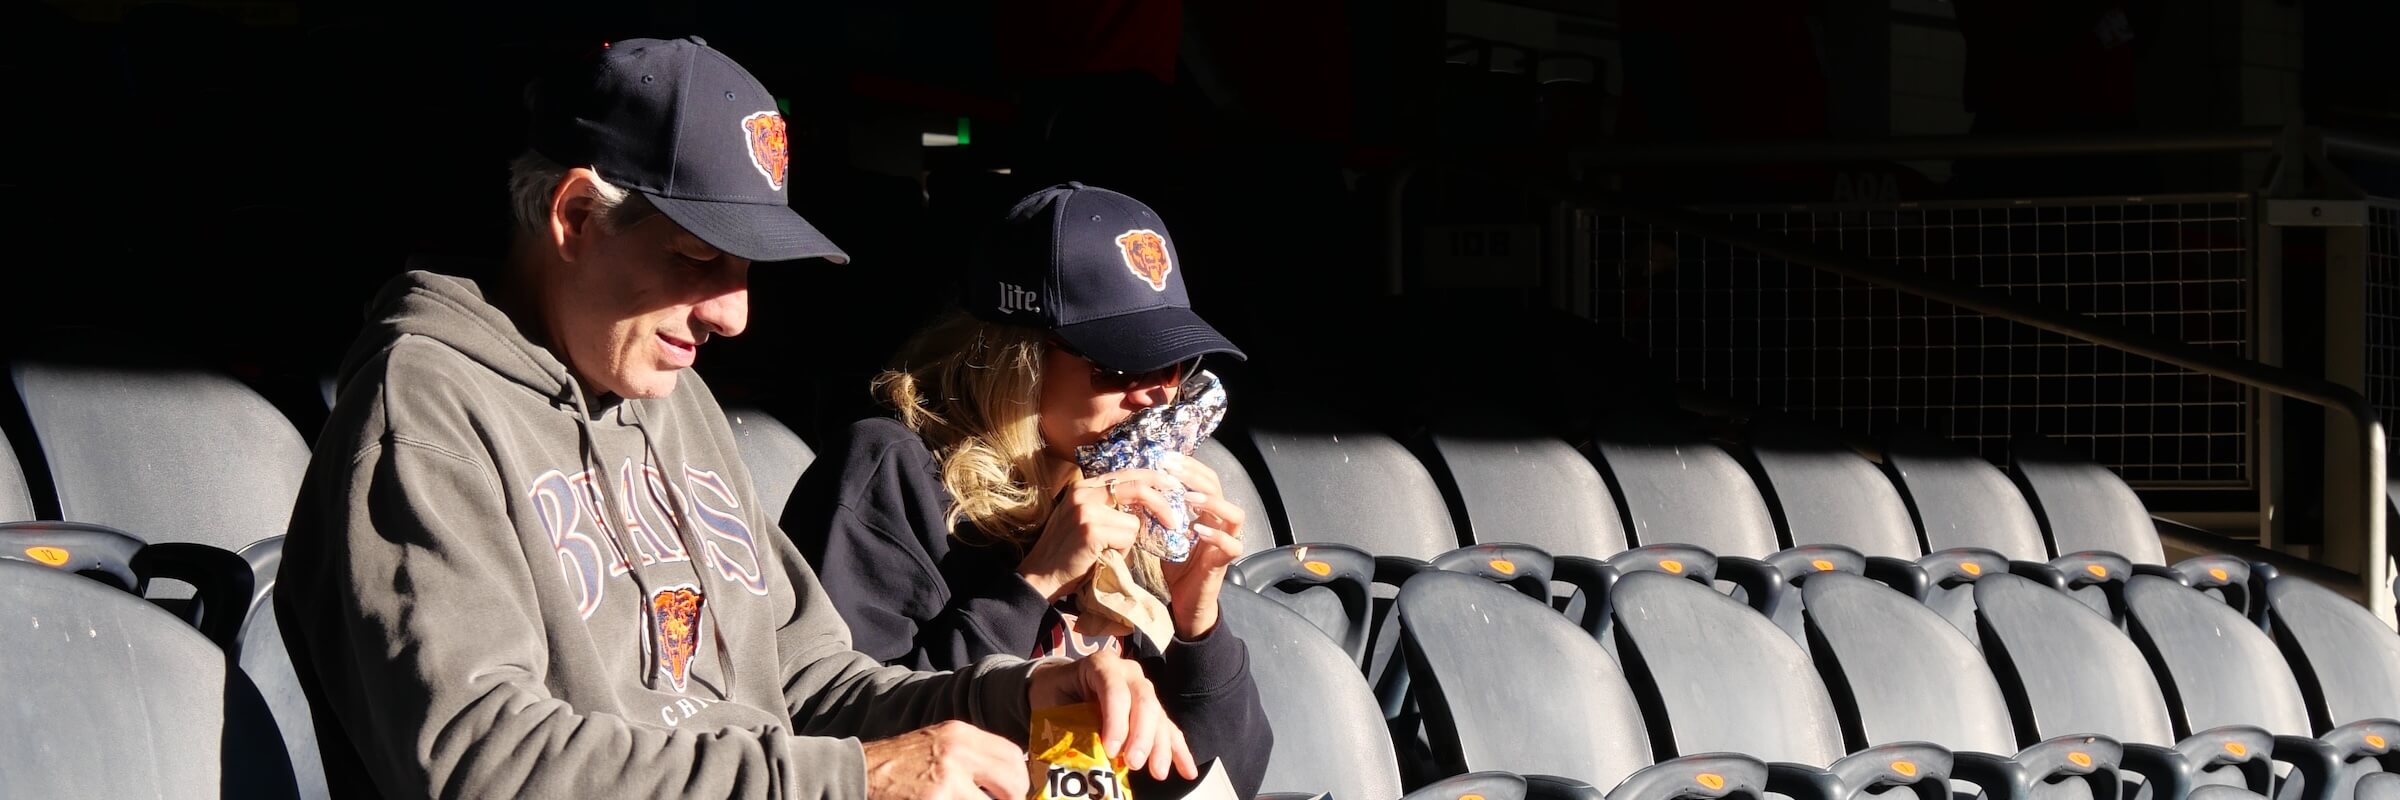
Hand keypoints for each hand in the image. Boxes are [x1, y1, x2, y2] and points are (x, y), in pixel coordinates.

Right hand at [861, 720, 1028, 799]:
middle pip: (1014, 785)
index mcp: (960, 735)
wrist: (854, 775)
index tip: (1012, 795)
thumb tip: (1010, 780)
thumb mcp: (937, 745)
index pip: (1013, 756)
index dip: (1019, 782)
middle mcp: (957, 755)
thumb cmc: (896, 765)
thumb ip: (972, 757)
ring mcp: (946, 784)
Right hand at [1019, 470, 1183, 601]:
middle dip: (1161, 504)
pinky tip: (1101, 557)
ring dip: (1128, 542)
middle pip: (1137, 487)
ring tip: (1106, 552)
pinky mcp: (1091, 529)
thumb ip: (1107, 506)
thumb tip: (1145, 505)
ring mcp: (1086, 509)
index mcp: (1083, 486)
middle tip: (1174, 521)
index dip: (1153, 479)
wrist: (1040, 576)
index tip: (1171, 486)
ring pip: (1133, 522)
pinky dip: (1122, 552)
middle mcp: (1083, 492)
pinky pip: (1127, 537)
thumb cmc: (1067, 553)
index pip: (1126, 474)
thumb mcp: (1084, 519)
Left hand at [1027, 647, 1198, 781]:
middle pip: (1144, 702)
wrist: (1058, 685)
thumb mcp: (1052, 703)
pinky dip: (1178, 751)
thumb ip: (1067, 724)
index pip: (1114, 691)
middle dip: (1142, 736)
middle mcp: (1128, 674)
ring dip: (1161, 746)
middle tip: (1134, 764)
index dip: (1117, 721)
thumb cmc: (1053, 695)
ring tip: (1158, 772)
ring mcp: (1143, 691)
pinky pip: (1169, 729)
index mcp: (1101, 665)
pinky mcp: (1151, 711)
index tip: (1112, 751)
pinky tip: (1187, 771)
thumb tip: (1078, 759)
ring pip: (1159, 717)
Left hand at [1160, 456, 1246, 639]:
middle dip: (1195, 476)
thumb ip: (1160, 514)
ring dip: (1211, 503)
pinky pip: (1231, 544)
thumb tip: (1139, 490)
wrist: (1185, 602)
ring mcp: (1227, 541)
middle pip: (1219, 488)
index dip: (1188, 466)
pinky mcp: (1226, 562)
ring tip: (1188, 498)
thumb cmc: (1175, 567)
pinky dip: (1215, 535)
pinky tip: (1196, 530)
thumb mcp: (1164, 534)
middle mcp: (1220, 522)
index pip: (1204, 479)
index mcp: (1206, 512)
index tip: (1165, 458)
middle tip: (1172, 469)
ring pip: (1234, 513)